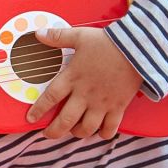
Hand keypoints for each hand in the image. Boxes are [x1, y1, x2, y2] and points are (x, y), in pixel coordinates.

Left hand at [26, 28, 142, 139]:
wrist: (137, 49)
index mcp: (72, 78)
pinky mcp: (118, 107)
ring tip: (73, 131)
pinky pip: (110, 128)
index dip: (38, 111)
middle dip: (54, 131)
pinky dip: (104, 134)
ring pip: (86, 128)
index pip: (50, 98)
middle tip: (48, 134)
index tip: (31, 119)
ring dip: (77, 133)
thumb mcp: (79, 36)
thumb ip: (58, 37)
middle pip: (65, 120)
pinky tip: (99, 132)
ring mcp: (102, 103)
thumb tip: (38, 33)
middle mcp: (85, 95)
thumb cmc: (107, 42)